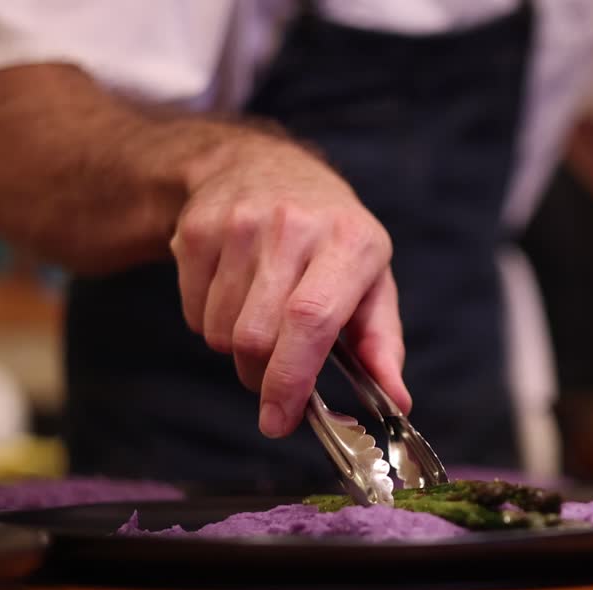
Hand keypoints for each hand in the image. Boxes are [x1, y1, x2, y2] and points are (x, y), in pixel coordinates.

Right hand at [170, 134, 410, 437]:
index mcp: (350, 242)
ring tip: (259, 317)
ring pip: (221, 332)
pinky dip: (211, 322)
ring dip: (236, 349)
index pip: (311, 320)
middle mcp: (294, 227)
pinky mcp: (198, 229)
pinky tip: (233, 292)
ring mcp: (240, 224)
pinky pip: (194, 313)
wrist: (261, 167)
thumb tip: (398, 402)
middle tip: (274, 375)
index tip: (280, 420)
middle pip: (257, 337)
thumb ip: (382, 345)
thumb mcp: (370, 280)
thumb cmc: (330, 238)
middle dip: (262, 376)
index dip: (292, 378)